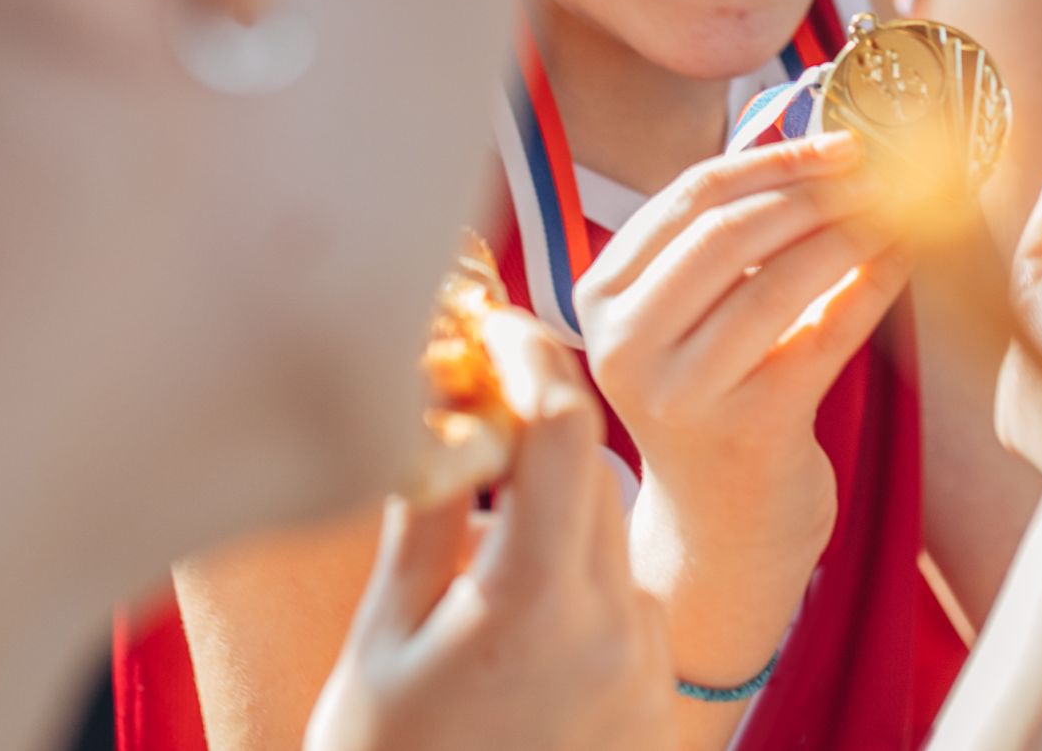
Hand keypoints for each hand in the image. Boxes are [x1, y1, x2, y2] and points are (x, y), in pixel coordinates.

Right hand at [306, 310, 671, 750]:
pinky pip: (623, 603)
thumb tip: (439, 406)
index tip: (496, 332)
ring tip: (481, 522)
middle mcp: (615, 635)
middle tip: (475, 406)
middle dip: (539, 433)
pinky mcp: (654, 709)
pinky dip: (575, 576)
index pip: (565, 433)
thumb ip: (425, 512)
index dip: (533, 363)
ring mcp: (643, 675)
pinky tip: (512, 609)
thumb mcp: (387, 632)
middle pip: (596, 476)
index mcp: (537, 605)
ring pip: (613, 538)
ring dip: (559, 505)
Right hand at [574, 133, 908, 585]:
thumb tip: (815, 144)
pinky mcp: (747, 430)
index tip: (837, 140)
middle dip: (813, 190)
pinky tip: (906, 258)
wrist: (720, 530)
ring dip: (849, 233)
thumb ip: (724, 242)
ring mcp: (682, 392)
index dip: (770, 158)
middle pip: (728, 232)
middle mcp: (626, 345)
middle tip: (878, 168)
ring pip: (776, 280)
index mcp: (601, 299)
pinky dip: (871, 287)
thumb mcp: (687, 320)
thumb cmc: (714, 402)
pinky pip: (823, 335)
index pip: (686, 199)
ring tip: (898, 208)